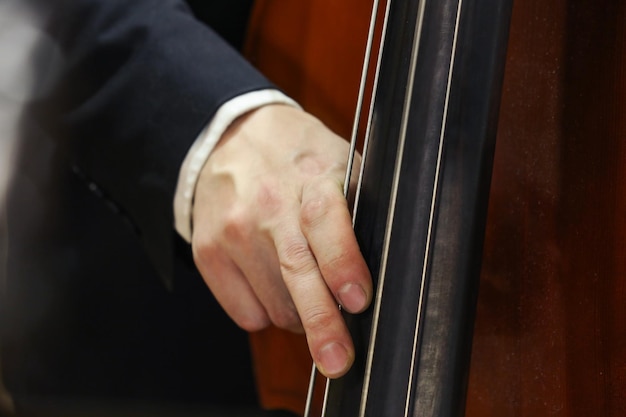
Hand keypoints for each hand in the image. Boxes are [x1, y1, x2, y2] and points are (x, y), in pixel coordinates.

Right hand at [191, 104, 371, 377]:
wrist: (230, 139)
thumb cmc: (296, 158)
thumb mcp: (337, 163)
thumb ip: (360, 208)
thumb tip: (392, 264)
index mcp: (310, 179)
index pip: (324, 222)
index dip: (342, 264)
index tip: (358, 300)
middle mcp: (266, 207)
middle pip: (296, 273)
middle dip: (321, 324)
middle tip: (338, 360)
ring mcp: (232, 231)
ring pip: (275, 305)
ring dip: (300, 314)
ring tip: (306, 289)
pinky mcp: (208, 253)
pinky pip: (246, 313)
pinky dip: (267, 313)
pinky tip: (272, 283)